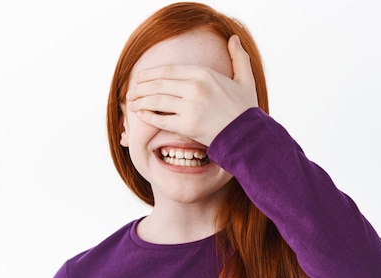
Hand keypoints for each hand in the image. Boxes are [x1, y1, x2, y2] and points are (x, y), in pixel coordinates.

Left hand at [126, 35, 257, 146]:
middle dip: (141, 88)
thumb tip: (233, 39)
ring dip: (141, 101)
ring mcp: (190, 107)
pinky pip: (161, 119)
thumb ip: (239, 58)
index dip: (151, 73)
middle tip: (132, 92)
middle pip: (159, 84)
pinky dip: (148, 117)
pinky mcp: (187, 125)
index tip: (141, 77)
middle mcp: (195, 88)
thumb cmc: (246, 110)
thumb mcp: (245, 80)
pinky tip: (141, 115)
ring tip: (132, 103)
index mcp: (204, 74)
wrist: (249, 135)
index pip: (169, 70)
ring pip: (157, 101)